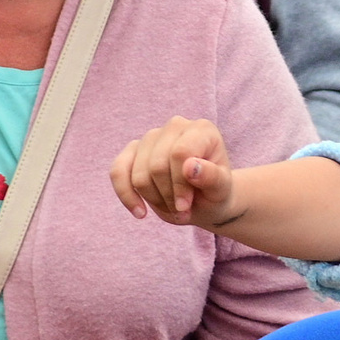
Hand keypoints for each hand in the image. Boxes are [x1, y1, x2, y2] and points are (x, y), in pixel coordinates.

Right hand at [111, 116, 236, 225]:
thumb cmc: (215, 191)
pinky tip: (140, 213)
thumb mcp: (222, 190)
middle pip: (157, 166)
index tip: (186, 207)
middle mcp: (175, 126)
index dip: (179, 185)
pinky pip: (118, 171)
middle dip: (167, 196)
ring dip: (153, 200)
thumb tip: (190, 166)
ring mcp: (151, 137)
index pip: (179, 153)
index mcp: (202, 130)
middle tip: (182, 212)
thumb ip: (212, 177)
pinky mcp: (133, 150)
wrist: (205, 199)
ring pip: (139, 175)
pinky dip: (126, 195)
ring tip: (172, 210)